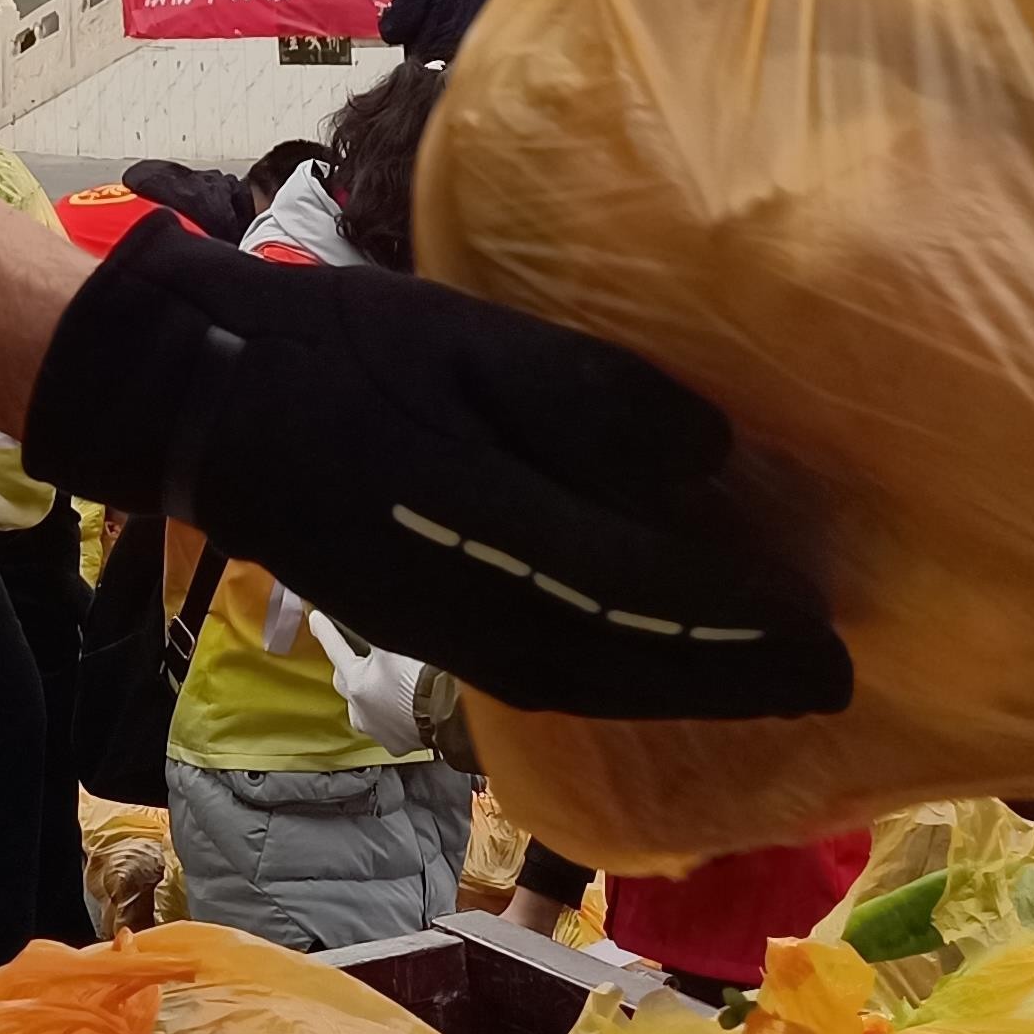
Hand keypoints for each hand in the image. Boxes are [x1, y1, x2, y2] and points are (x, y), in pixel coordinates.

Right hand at [20, 223, 846, 724]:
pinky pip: (546, 675)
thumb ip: (590, 399)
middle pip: (630, 668)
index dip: (746, 632)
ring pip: (587, 684)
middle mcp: (477, 614)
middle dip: (733, 683)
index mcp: (494, 536)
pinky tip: (646, 657)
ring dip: (679, 690)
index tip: (835, 648)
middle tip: (828, 685)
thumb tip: (710, 456)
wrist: (198, 400)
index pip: (650, 601)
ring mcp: (442, 633)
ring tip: (761, 682)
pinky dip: (616, 679)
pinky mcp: (422, 627)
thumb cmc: (340, 352)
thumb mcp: (472, 343)